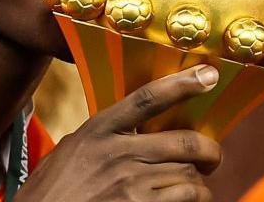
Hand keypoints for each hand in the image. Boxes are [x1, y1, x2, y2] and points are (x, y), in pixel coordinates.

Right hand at [17, 65, 221, 201]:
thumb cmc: (51, 192)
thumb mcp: (71, 150)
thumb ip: (104, 136)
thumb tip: (139, 126)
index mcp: (98, 131)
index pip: (147, 99)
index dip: (181, 84)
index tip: (208, 75)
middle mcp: (117, 154)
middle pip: (183, 142)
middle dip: (209, 151)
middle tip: (211, 157)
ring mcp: (129, 185)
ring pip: (188, 174)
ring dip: (198, 182)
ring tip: (195, 187)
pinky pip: (184, 199)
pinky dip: (194, 199)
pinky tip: (188, 201)